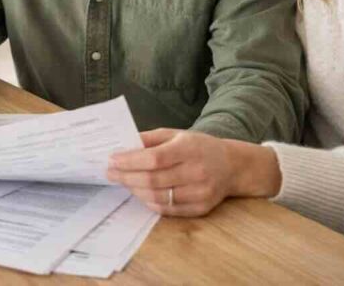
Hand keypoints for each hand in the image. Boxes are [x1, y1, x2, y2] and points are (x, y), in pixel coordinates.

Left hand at [106, 129, 281, 216]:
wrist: (232, 166)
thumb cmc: (199, 147)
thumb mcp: (177, 134)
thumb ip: (150, 138)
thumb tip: (123, 145)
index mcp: (189, 149)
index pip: (155, 158)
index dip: (130, 161)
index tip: (112, 159)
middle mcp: (197, 172)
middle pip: (153, 179)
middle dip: (126, 177)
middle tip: (111, 173)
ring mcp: (200, 193)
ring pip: (158, 197)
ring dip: (135, 190)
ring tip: (124, 182)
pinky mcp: (200, 208)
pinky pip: (167, 209)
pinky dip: (149, 202)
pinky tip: (140, 193)